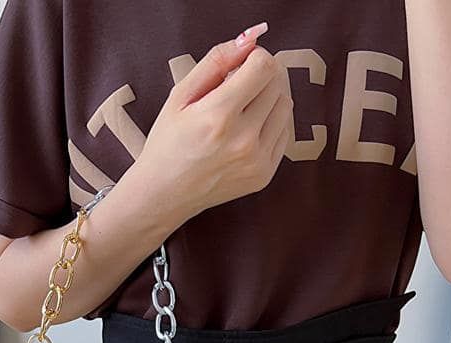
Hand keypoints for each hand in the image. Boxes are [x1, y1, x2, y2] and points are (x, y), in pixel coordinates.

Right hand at [138, 31, 293, 220]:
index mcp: (218, 117)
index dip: (254, 58)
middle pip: (276, 83)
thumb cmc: (168, 144)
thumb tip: (250, 39)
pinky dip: (271, 122)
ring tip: (243, 108)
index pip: (263, 66)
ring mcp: (256, 160)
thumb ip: (216, 61)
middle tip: (238, 87)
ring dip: (269, 97)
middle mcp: (242, 140)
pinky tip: (248, 128)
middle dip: (260, 76)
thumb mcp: (179, 96)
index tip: (241, 65)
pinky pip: (285, 132)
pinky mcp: (264, 175)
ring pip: (286, 106)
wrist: (164, 194)